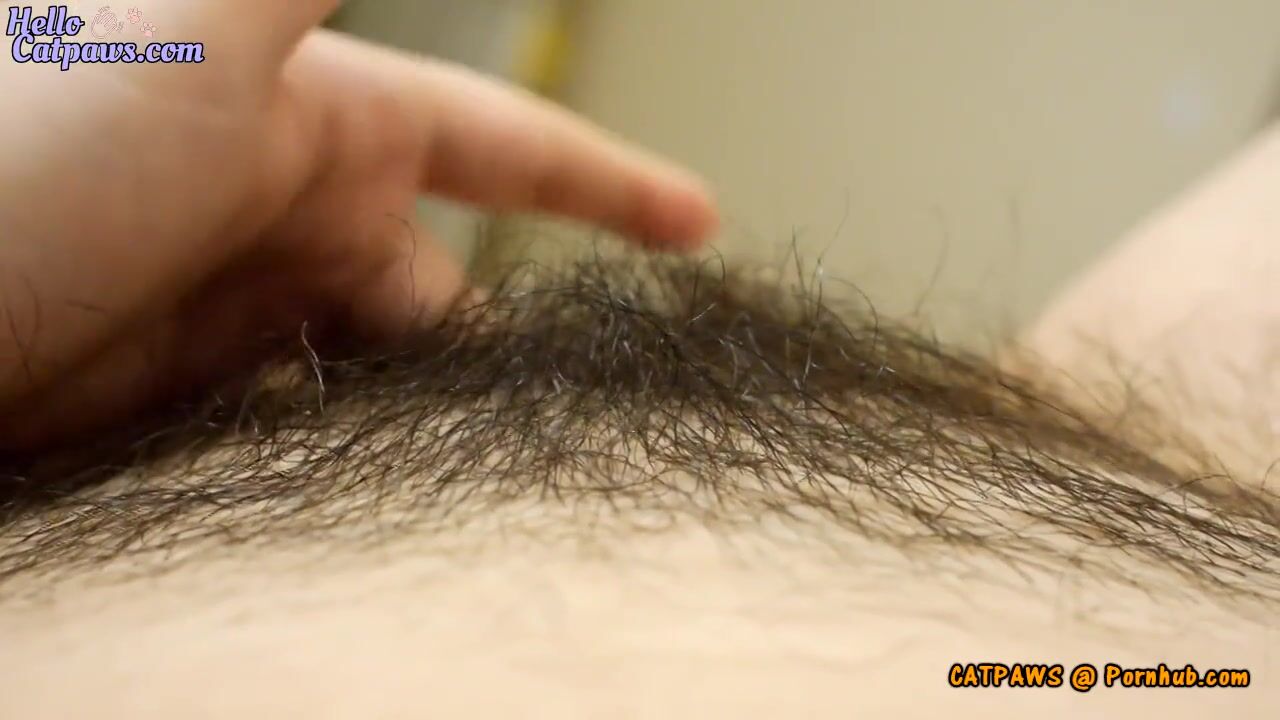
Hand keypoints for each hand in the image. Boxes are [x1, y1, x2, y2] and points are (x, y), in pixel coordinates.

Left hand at [0, 1, 717, 449]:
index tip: (700, 224)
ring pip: (388, 369)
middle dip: (516, 342)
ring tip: (473, 463)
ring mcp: (240, 308)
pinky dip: (354, 447)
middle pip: (453, 286)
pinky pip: (313, 424)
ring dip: (435, 409)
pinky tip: (366, 477)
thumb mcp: (191, 26)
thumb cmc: (26, 156)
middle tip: (577, 416)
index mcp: (319, 120)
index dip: (610, 182)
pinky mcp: (188, 398)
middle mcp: (287, 209)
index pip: (502, 146)